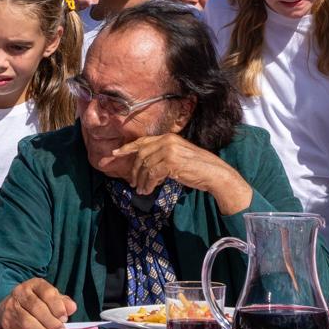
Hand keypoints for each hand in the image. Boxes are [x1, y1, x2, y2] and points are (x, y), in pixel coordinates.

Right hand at [0, 278, 75, 328]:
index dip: (57, 306)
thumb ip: (62, 303)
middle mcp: (20, 292)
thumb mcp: (50, 298)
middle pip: (36, 307)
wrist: (11, 307)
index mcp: (34, 284)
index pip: (47, 292)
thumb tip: (72, 308)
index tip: (64, 317)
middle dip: (51, 321)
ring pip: (27, 320)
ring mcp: (11, 306)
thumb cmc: (37, 302)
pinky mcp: (6, 321)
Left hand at [110, 134, 251, 213]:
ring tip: (140, 190)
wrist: (214, 173)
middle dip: (133, 170)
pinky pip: (152, 174)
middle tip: (131, 182)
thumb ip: (162, 156)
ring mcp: (169, 150)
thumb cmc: (197, 167)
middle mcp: (167, 141)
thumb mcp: (178, 156)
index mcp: (168, 137)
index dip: (126, 148)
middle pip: (141, 155)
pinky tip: (147, 190)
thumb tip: (145, 167)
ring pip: (145, 166)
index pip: (143, 141)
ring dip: (140, 180)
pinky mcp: (171, 162)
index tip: (113, 154)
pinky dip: (147, 184)